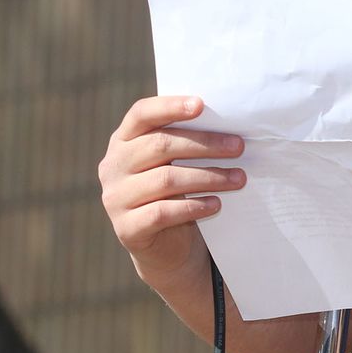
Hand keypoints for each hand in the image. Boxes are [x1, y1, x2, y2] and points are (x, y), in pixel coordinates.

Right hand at [98, 96, 246, 283]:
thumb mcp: (176, 164)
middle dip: (205, 144)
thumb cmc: (176, 195)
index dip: (169, 107)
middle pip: (160, 146)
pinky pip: (162, 213)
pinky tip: (216, 204)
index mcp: (123, 141)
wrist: (165, 248)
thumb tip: (228, 127)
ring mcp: (115, 198)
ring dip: (208, 177)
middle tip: (238, 147)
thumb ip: (185, 142)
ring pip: (165, 180)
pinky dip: (193, 207)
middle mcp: (113, 166)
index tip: (200, 104)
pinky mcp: (127, 228)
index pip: (141, 114)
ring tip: (238, 178)